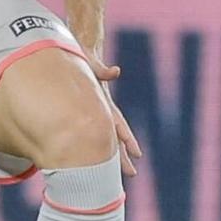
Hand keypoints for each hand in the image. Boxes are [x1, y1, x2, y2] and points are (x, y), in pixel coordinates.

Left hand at [85, 49, 143, 177]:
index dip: (126, 139)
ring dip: (113, 151)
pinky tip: (99, 155)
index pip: (117, 124)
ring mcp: (95, 107)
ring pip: (104, 134)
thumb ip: (101, 68)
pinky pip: (93, 127)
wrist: (82, 46)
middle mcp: (101, 106)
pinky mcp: (87, 104)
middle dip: (121, 154)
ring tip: (121, 170)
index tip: (137, 155)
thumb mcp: (92, 62)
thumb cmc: (86, 55)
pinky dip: (99, 140)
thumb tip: (114, 71)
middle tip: (130, 174)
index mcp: (103, 100)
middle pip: (114, 134)